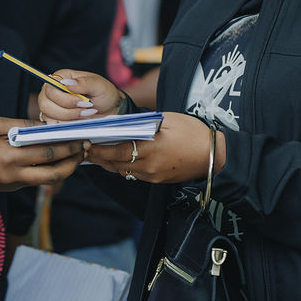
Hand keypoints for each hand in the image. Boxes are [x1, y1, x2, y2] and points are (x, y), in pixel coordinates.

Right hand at [0, 117, 86, 190]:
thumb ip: (21, 125)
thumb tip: (46, 125)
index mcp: (10, 155)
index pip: (48, 151)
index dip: (68, 145)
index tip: (81, 137)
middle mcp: (14, 174)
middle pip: (54, 172)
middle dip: (73, 160)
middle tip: (85, 149)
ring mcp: (13, 184)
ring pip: (48, 181)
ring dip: (65, 169)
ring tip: (76, 157)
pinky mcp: (11, 188)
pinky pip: (36, 180)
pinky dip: (50, 171)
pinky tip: (57, 160)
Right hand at [37, 70, 124, 123]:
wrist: (109, 109)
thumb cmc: (104, 93)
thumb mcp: (98, 85)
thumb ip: (83, 83)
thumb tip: (66, 83)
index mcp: (61, 77)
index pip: (50, 87)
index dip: (64, 98)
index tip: (82, 102)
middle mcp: (53, 91)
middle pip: (45, 103)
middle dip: (67, 110)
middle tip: (85, 108)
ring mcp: (52, 105)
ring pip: (48, 115)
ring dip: (68, 117)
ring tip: (85, 113)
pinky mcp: (55, 118)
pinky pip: (53, 124)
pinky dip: (67, 125)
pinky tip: (79, 120)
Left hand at [85, 111, 225, 184]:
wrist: (216, 156)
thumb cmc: (193, 133)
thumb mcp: (168, 120)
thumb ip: (145, 122)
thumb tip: (124, 122)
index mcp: (150, 149)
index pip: (116, 152)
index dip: (98, 149)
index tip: (85, 143)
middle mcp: (149, 166)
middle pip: (116, 164)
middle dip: (98, 157)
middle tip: (83, 149)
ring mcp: (154, 176)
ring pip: (123, 171)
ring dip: (109, 163)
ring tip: (95, 154)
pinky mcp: (158, 180)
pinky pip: (135, 175)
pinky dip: (122, 167)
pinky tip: (117, 159)